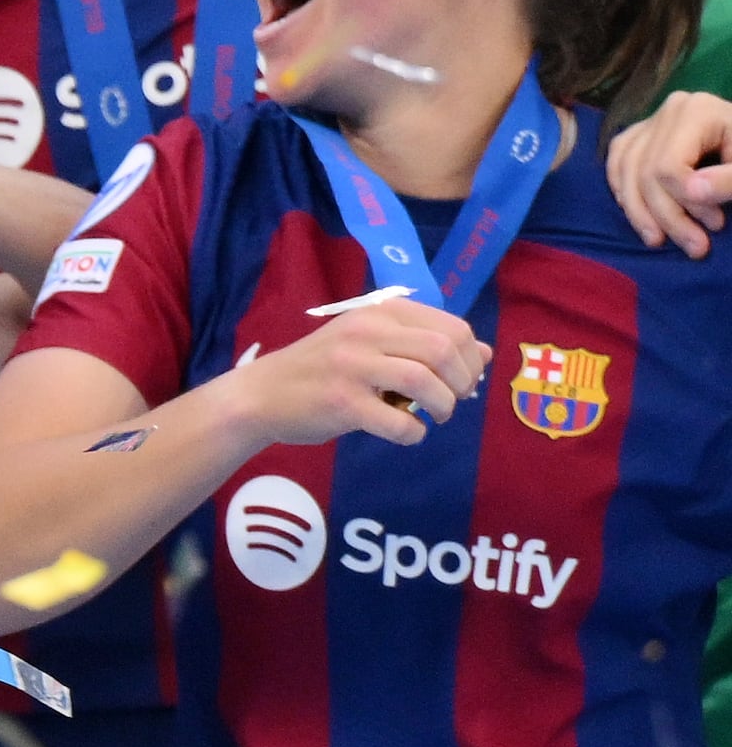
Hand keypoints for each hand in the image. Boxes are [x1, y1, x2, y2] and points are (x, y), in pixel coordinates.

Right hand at [212, 295, 484, 450]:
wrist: (261, 395)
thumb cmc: (323, 370)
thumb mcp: (373, 344)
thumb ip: (425, 344)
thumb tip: (484, 352)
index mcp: (379, 312)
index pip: (452, 328)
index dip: (469, 360)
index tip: (459, 382)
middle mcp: (366, 330)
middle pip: (443, 351)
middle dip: (461, 383)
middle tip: (450, 402)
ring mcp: (352, 365)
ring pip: (426, 382)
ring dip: (443, 408)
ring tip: (432, 418)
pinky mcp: (342, 401)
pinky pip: (399, 423)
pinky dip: (413, 434)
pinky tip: (404, 433)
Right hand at [611, 91, 731, 253]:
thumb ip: (728, 181)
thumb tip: (692, 192)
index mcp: (698, 112)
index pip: (667, 164)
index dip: (685, 202)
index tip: (716, 225)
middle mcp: (669, 110)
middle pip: (644, 170)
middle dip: (666, 215)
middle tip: (696, 247)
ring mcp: (654, 119)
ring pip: (625, 169)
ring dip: (639, 212)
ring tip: (660, 241)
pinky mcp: (645, 132)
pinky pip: (618, 160)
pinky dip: (622, 189)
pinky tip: (636, 213)